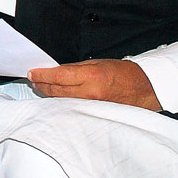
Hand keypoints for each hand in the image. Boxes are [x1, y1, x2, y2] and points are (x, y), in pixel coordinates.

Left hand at [27, 58, 161, 109]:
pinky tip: (56, 97)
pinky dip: (61, 102)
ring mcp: (91, 106)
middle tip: (34, 78)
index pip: (59, 76)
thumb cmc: (124, 74)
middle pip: (56, 91)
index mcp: (91, 77)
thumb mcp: (98, 63)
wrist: (145, 89)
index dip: (42, 74)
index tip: (32, 72)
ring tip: (42, 86)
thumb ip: (75, 69)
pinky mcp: (92, 114)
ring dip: (49, 93)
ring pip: (62, 101)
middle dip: (42, 84)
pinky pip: (71, 108)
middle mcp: (90, 93)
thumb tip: (56, 72)